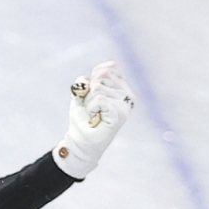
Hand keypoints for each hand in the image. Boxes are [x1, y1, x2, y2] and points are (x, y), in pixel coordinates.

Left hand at [52, 61, 134, 178]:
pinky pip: (99, 98)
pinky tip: (95, 117)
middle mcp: (128, 95)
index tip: (92, 95)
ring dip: (89, 101)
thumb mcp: (81, 94)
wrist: (80, 141)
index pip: (110, 68)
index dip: (94, 78)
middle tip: (92, 106)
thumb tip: (87, 81)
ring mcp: (126, 105)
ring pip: (98, 88)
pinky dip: (91, 107)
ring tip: (94, 113)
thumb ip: (85, 82)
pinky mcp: (120, 114)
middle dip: (89, 90)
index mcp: (122, 87)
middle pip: (102, 75)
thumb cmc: (83, 117)